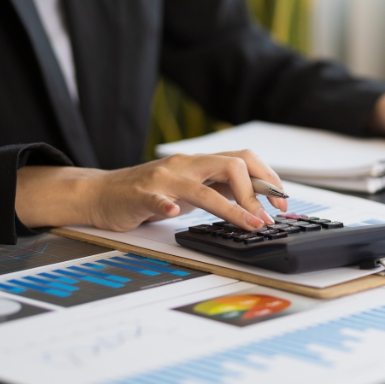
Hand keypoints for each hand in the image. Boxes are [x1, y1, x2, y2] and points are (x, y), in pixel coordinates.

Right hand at [15, 150, 287, 231]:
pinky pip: (156, 198)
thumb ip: (222, 187)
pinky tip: (175, 213)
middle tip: (268, 217)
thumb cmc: (152, 191)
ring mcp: (164, 179)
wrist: (102, 192)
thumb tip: (260, 197)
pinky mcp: (141, 195)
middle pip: (232, 165)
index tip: (282, 203)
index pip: (245, 160)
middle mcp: (187, 165)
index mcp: (202, 163)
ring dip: (232, 208)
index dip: (269, 179)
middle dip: (256, 191)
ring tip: (251, 224)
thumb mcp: (194, 187)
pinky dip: (167, 205)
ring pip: (203, 188)